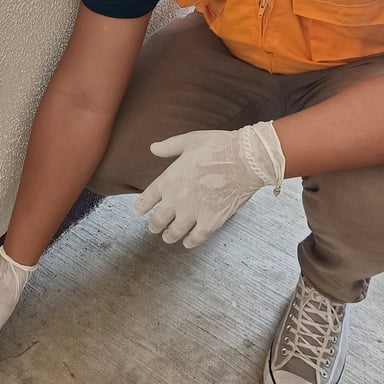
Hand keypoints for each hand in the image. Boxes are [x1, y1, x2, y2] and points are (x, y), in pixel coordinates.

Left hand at [133, 121, 283, 248]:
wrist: (245, 160)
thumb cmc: (217, 147)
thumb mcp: (189, 141)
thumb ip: (169, 147)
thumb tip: (153, 148)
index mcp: (168, 180)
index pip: (147, 199)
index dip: (140, 207)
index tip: (138, 212)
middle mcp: (176, 200)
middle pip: (158, 220)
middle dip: (154, 225)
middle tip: (154, 228)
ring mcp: (193, 213)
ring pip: (174, 232)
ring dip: (169, 236)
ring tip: (167, 237)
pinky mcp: (211, 222)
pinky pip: (196, 238)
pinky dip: (190, 242)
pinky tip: (187, 242)